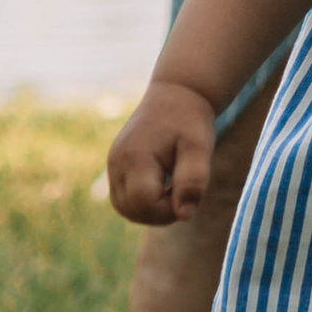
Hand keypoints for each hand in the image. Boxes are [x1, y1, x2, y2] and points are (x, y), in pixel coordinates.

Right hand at [106, 78, 217, 222]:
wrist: (176, 95)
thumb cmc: (189, 121)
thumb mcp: (199, 148)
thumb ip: (193, 180)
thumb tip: (184, 215)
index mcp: (135, 157)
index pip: (144, 204)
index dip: (169, 209)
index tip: (188, 192)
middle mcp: (117, 163)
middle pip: (131, 210)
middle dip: (160, 213)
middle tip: (183, 192)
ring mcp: (112, 165)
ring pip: (125, 208)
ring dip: (151, 210)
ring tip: (174, 188)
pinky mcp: (115, 168)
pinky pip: (124, 199)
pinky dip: (144, 202)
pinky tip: (164, 187)